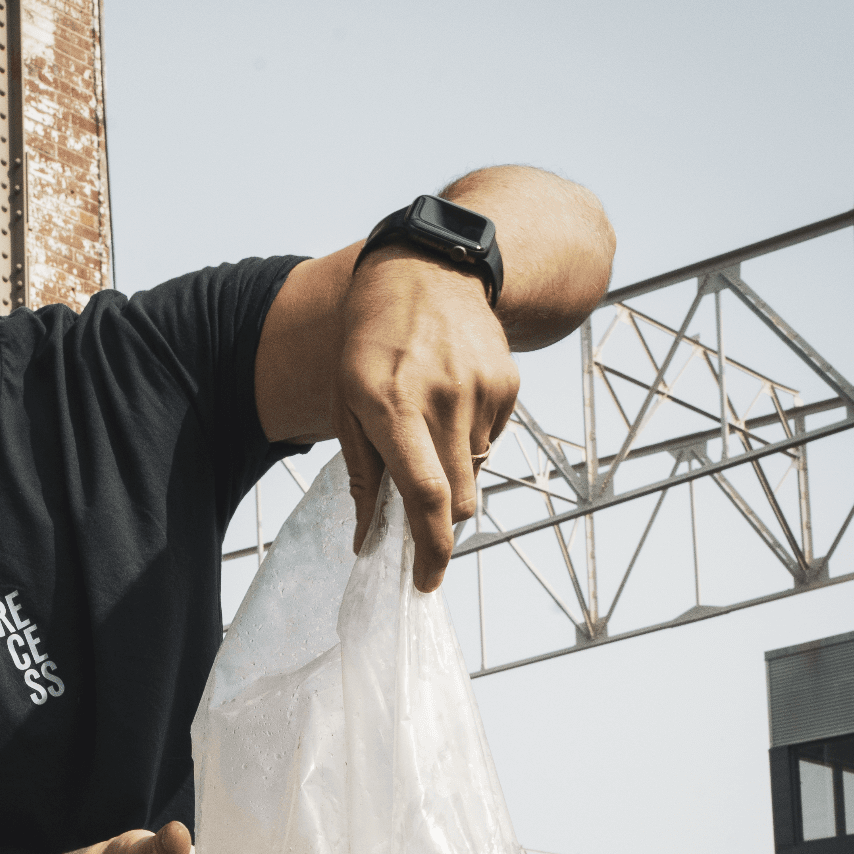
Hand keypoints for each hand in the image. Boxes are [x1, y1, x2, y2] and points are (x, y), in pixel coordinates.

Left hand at [337, 251, 519, 588]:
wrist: (428, 271)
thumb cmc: (371, 344)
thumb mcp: (347, 405)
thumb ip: (363, 474)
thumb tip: (366, 540)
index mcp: (393, 409)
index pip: (425, 497)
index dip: (431, 549)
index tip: (427, 582)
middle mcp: (443, 402)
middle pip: (460, 498)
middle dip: (443, 522)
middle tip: (421, 519)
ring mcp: (480, 391)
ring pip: (475, 472)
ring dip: (453, 474)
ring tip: (426, 432)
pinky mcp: (507, 384)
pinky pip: (491, 440)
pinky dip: (470, 441)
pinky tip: (450, 405)